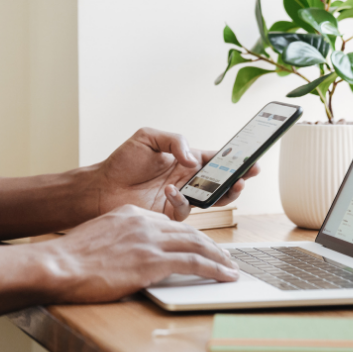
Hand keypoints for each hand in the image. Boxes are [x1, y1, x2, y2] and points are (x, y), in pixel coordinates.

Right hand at [40, 205, 238, 302]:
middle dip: (211, 244)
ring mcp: (150, 240)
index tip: (200, 245)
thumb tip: (130, 253)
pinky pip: (194, 262)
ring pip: (197, 244)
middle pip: (188, 230)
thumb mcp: (100, 237)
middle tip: (225, 256)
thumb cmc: (72, 258)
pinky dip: (214, 269)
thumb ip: (121, 239)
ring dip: (219, 257)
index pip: (169, 223)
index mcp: (131, 214)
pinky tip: (225, 275)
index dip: (189, 235)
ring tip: (231, 267)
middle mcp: (144, 221)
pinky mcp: (152, 261)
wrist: (59, 264)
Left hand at [93, 127, 259, 221]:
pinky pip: (186, 210)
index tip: (251, 158)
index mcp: (185, 159)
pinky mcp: (170, 214)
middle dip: (239, 177)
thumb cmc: (122, 161)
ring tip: (234, 186)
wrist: (101, 187)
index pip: (216, 159)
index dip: (234, 159)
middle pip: (221, 180)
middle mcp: (186, 180)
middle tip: (249, 174)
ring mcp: (180, 198)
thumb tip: (193, 158)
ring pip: (212, 199)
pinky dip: (182, 200)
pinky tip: (171, 190)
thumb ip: (175, 140)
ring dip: (225, 193)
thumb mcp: (148, 137)